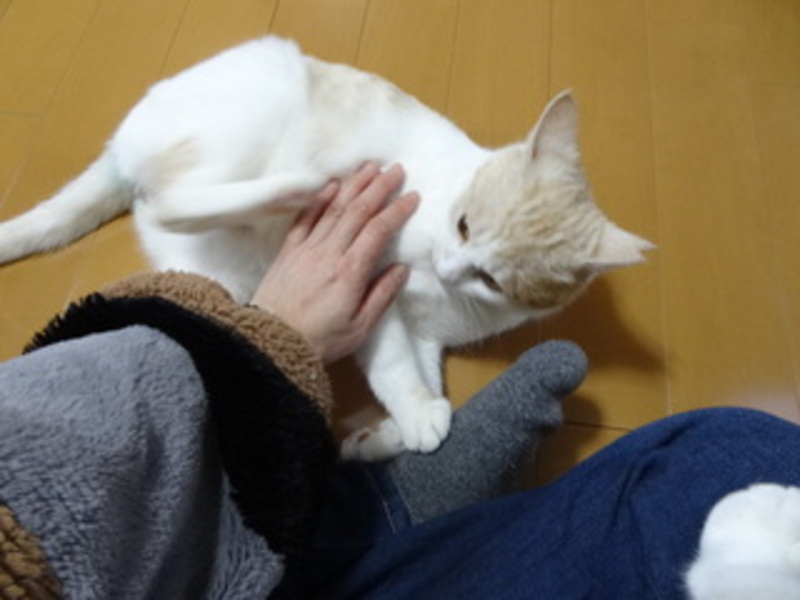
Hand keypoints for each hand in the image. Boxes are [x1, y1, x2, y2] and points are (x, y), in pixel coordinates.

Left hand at [251, 162, 418, 362]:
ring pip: (333, 208)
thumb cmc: (320, 340)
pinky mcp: (288, 251)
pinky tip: (332, 185)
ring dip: (353, 185)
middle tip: (395, 169)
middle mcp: (329, 254)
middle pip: (357, 211)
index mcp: (350, 272)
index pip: (378, 231)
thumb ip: (382, 295)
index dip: (397, 211)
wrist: (271, 343)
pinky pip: (305, 218)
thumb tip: (401, 268)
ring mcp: (306, 249)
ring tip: (369, 166)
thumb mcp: (360, 327)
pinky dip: (319, 199)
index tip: (412, 196)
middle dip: (379, 187)